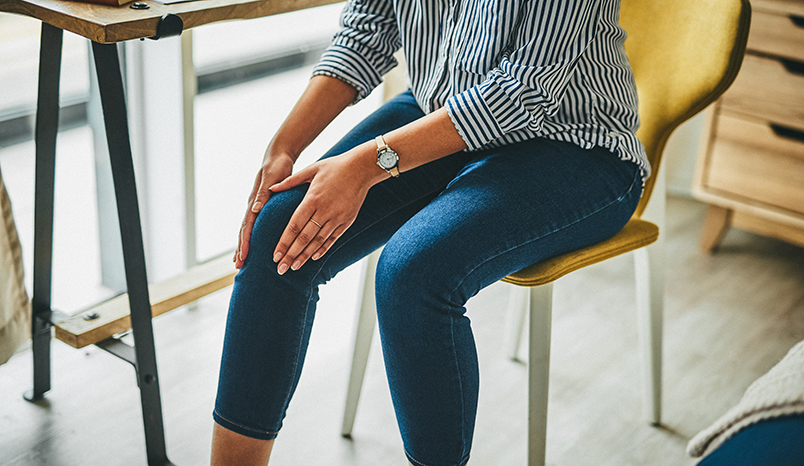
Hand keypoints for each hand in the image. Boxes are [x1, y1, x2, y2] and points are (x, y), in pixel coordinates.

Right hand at [234, 153, 293, 268]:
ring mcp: (256, 207)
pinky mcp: (262, 206)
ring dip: (244, 245)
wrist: (277, 156)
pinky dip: (251, 237)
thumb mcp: (271, 178)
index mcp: (255, 201)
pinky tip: (254, 246)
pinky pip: (254, 225)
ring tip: (241, 261)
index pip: (247, 226)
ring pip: (247, 230)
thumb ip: (263, 193)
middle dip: (241, 248)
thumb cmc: (277, 166)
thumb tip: (255, 209)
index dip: (245, 242)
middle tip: (238, 266)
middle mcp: (253, 206)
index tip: (243, 256)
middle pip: (244, 231)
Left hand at [269, 150, 378, 274]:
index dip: (284, 243)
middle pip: (304, 238)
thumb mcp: (311, 169)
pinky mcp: (347, 220)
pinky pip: (333, 238)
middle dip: (291, 255)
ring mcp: (337, 217)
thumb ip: (290, 181)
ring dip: (305, 256)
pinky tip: (313, 258)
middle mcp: (324, 211)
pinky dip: (323, 249)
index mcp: (312, 199)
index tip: (275, 255)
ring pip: (318, 241)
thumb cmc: (335, 166)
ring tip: (294, 267)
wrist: (362, 168)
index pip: (294, 226)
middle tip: (280, 269)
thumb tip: (271, 188)